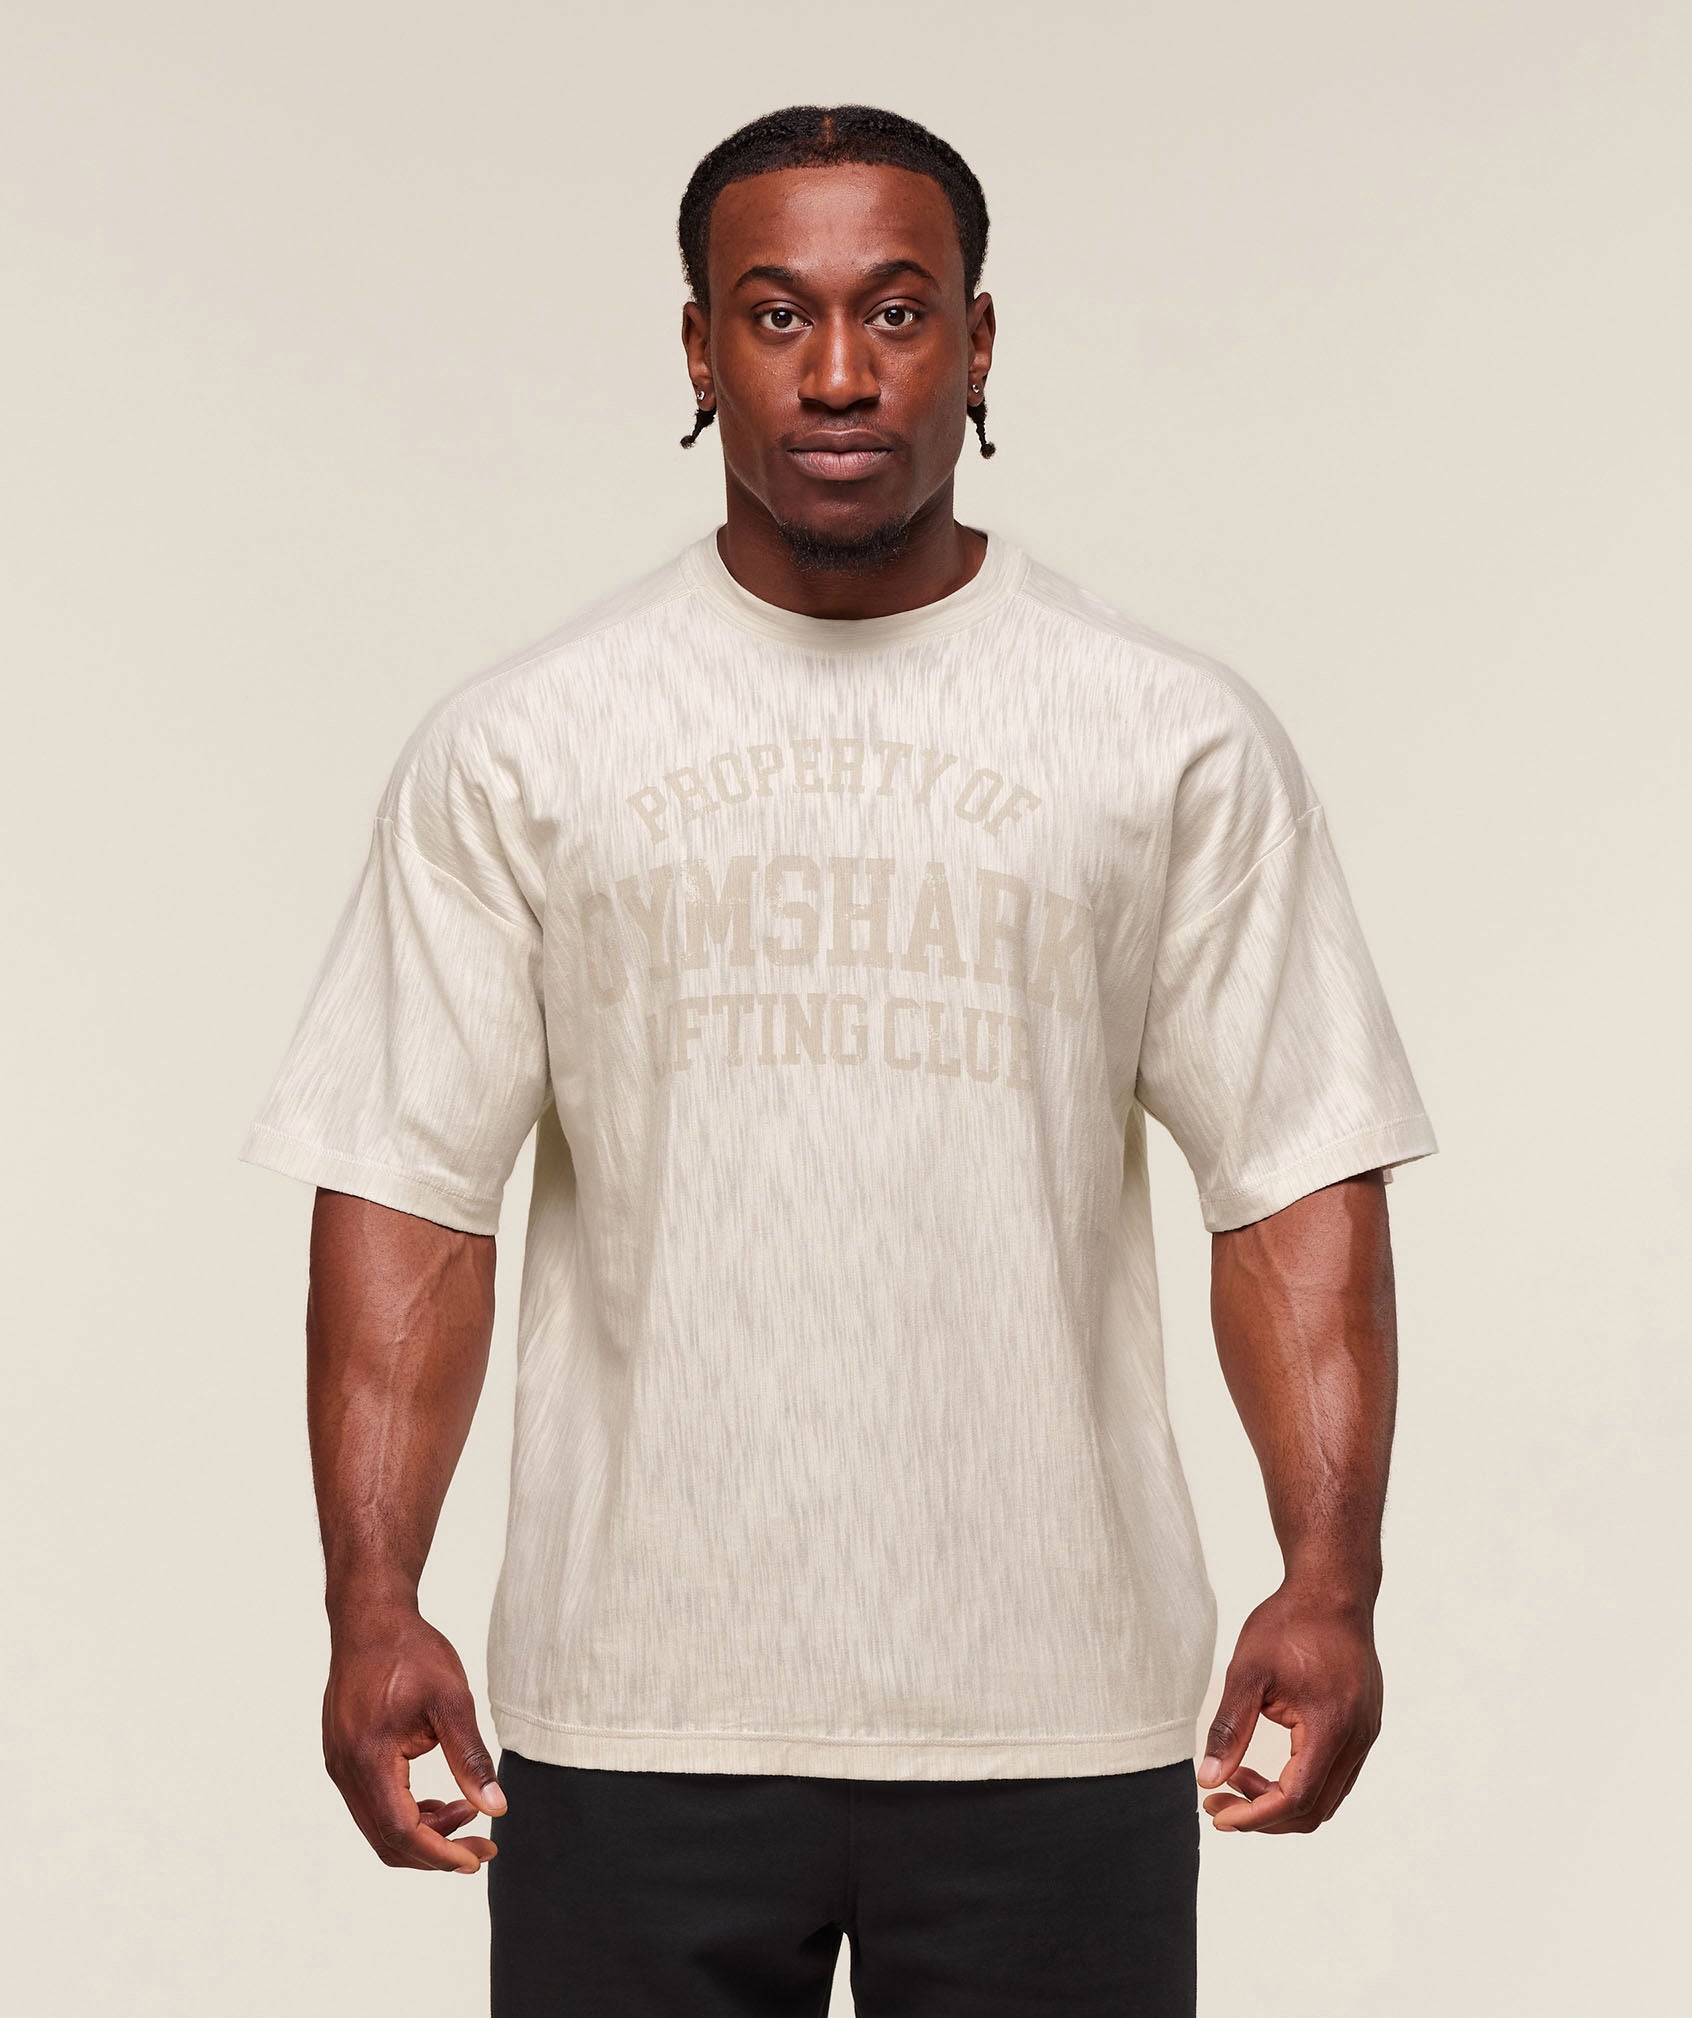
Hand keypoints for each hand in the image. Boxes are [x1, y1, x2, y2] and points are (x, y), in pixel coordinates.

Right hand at [322, 1599, 506, 1872]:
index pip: (401, 1831)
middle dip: (436, 1852)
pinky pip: (372, 1804)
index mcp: (368, 1758)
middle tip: (483, 1847)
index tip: (478, 1857)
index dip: (440, 1854)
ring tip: (468, 1813)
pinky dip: (407, 1813)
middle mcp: (345, 1769)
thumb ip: (471, 1757)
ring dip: (423, 1833)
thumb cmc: (410, 1652)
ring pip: (378, 1825)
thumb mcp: (452, 1700)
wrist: (369, 1618)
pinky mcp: (343, 1756)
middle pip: (386, 1840)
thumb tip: (496, 1808)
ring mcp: (339, 1764)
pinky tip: (440, 1801)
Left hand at [1196, 1580, 1381, 1833]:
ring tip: (1238, 1779)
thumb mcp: (1248, 1671)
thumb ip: (1230, 1728)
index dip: (1254, 1815)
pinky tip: (1269, 1766)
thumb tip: (1208, 1779)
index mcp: (1331, 1727)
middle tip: (1219, 1800)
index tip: (1216, 1812)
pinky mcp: (1366, 1726)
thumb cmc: (1289, 1624)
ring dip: (1282, 1801)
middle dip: (1264, 1815)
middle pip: (1314, 1810)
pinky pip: (1337, 1775)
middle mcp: (1357, 1738)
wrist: (1333, 1590)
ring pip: (1328, 1797)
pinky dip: (1302, 1783)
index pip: (1295, 1799)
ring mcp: (1366, 1734)